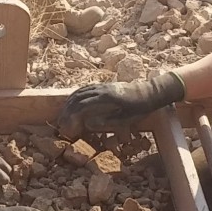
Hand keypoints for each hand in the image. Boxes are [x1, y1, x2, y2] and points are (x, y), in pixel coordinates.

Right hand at [55, 70, 184, 136]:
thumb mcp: (126, 119)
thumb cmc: (140, 109)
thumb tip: (89, 122)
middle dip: (67, 109)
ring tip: (63, 113)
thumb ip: (107, 122)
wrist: (151, 93)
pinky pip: (87, 88)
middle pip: (78, 97)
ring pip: (81, 91)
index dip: (71, 115)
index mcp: (106, 98)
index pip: (82, 105)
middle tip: (60, 121)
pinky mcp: (105, 86)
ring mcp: (103, 86)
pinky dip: (77, 95)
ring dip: (70, 102)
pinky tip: (74, 102)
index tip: (65, 124)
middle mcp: (102, 89)